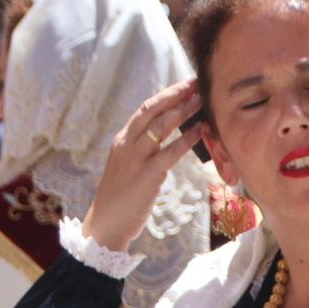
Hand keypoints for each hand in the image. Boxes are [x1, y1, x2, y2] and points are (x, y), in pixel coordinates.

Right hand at [83, 80, 203, 252]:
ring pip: (160, 127)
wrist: (106, 224)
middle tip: (197, 83)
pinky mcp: (146, 177)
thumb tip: (167, 131)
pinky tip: (199, 130)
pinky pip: (169, 153)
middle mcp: (126, 144)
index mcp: (122, 140)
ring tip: (202, 100)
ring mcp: (134, 160)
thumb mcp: (128, 164)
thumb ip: (143, 147)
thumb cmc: (121, 196)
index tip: (186, 84)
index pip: (146, 108)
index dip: (167, 94)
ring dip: (184, 111)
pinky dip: (185, 139)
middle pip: (152, 110)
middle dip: (176, 94)